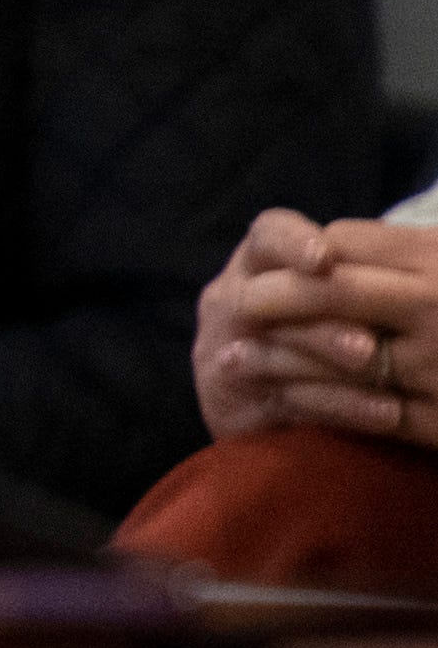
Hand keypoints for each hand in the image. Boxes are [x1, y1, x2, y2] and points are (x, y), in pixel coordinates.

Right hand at [195, 208, 437, 447]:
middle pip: (265, 295)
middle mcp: (232, 301)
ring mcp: (230, 353)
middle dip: (319, 310)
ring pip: (274, 350)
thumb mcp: (334, 293)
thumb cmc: (320, 330)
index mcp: (257, 264)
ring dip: (326, 356)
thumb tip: (428, 253)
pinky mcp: (241, 404)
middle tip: (365, 334)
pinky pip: (292, 402)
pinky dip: (341, 405)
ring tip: (375, 364)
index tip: (323, 259)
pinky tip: (386, 412)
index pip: (270, 235)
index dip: (292, 243)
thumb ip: (360, 275)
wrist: (264, 394)